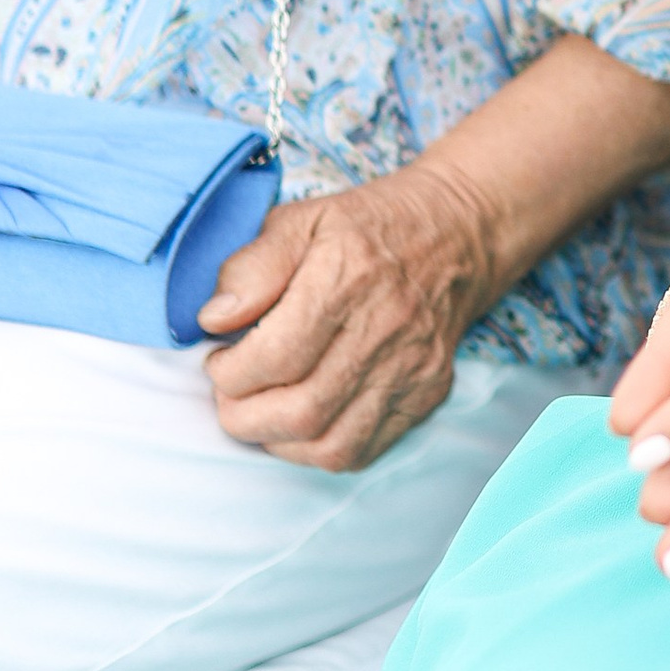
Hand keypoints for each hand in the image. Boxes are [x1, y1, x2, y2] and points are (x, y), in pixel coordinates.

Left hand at [197, 160, 500, 469]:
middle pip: (301, 411)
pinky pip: (362, 451)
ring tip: (260, 408)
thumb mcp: (300, 219)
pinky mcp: (427, 392)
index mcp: (349, 275)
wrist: (456, 232)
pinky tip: (300, 419)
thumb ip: (251, 267)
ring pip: (331, 444)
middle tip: (230, 393)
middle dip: (243, 416)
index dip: (229, 373)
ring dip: (277, 440)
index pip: (275, 357)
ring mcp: (413, 367)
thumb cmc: (366, 226)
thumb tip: (213, 320)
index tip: (218, 358)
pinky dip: (317, 448)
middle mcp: (387, 328)